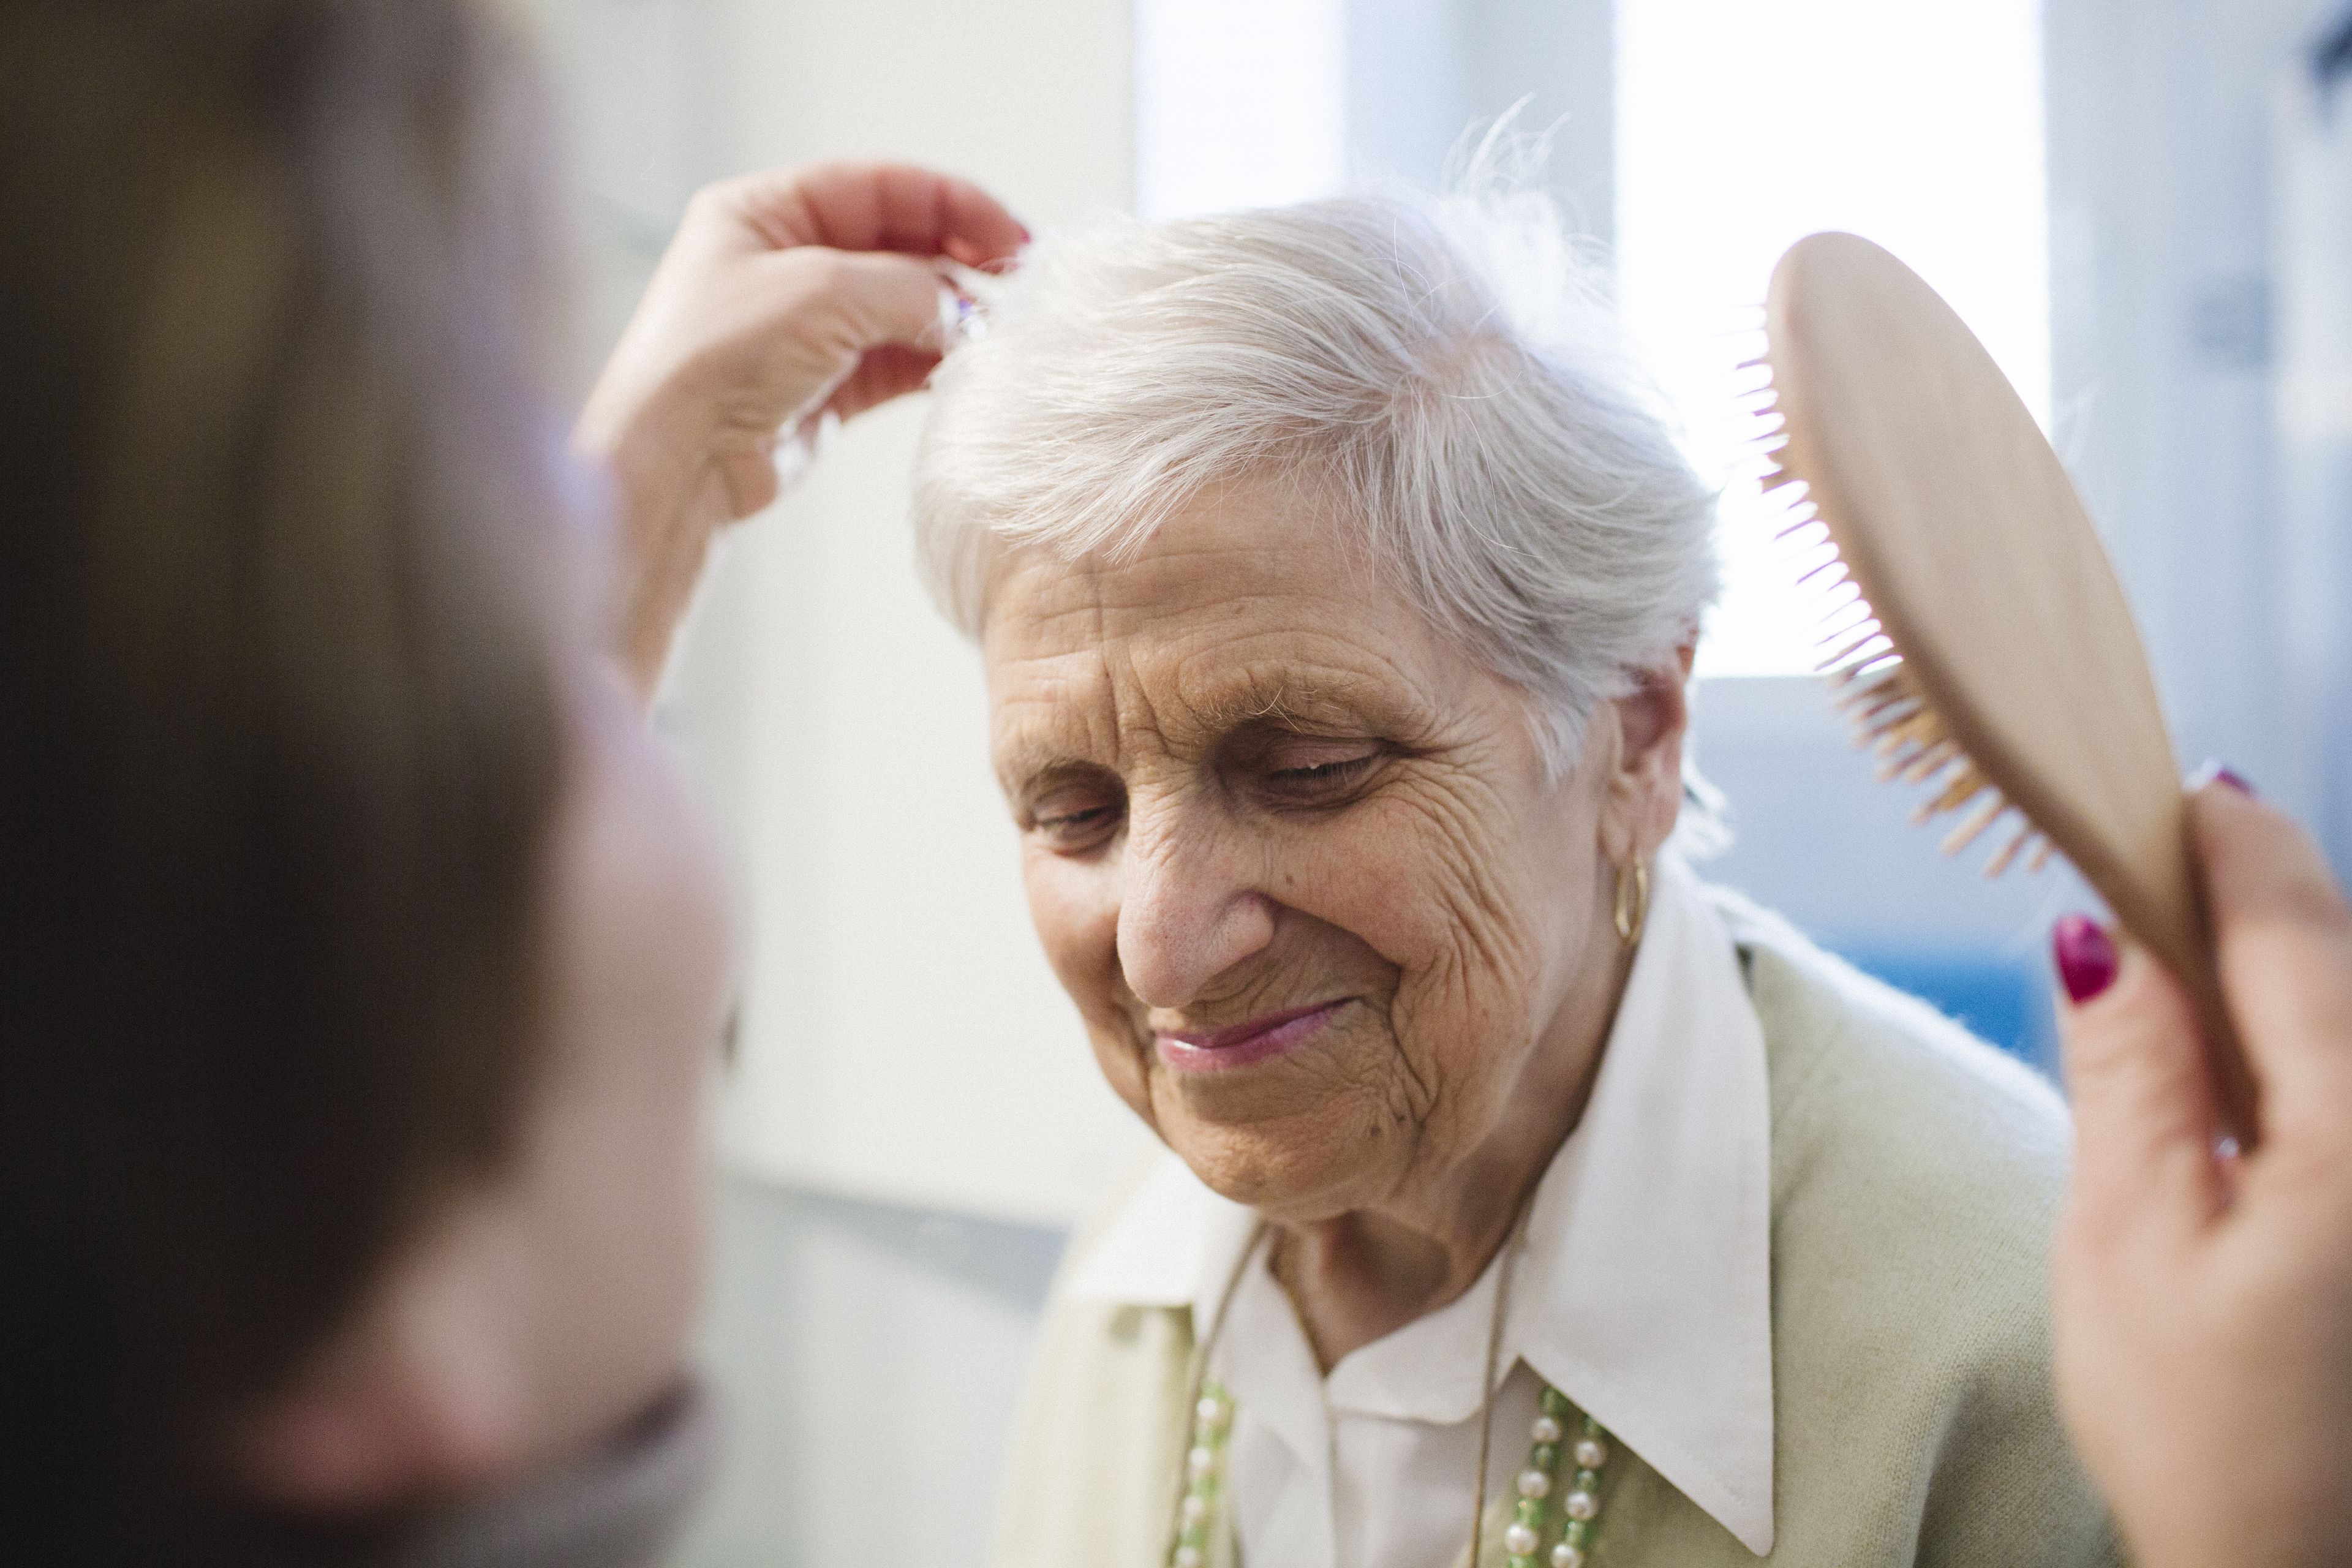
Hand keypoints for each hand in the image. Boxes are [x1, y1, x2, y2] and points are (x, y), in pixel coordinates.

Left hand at [573, 163, 1024, 697]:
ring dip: (949, 318)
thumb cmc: (721, 357)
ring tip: (996, 335)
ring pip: (899, 307)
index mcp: (765, 210)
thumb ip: (907, 287)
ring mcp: (802, 327)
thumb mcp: (823, 293)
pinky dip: (931, 364)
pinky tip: (967, 368)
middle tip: (1016, 285)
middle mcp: (782, 262)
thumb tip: (967, 311)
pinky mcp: (819, 387)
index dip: (952, 205)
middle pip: (894, 244)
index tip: (1011, 236)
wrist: (676, 462)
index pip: (879, 187)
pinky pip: (892, 363)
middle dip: (957, 262)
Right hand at [2052, 778, 2351, 1567]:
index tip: (2174, 789)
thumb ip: (2130, 1071)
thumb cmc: (2208, 1433)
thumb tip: (2101, 934)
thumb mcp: (2127, 1241)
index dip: (2227, 845)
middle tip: (2159, 856)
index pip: (2291, 930)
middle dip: (2256, 898)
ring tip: (2184, 967)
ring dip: (2282, 973)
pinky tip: (2247, 1062)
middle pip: (2341, 960)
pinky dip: (2309, 1043)